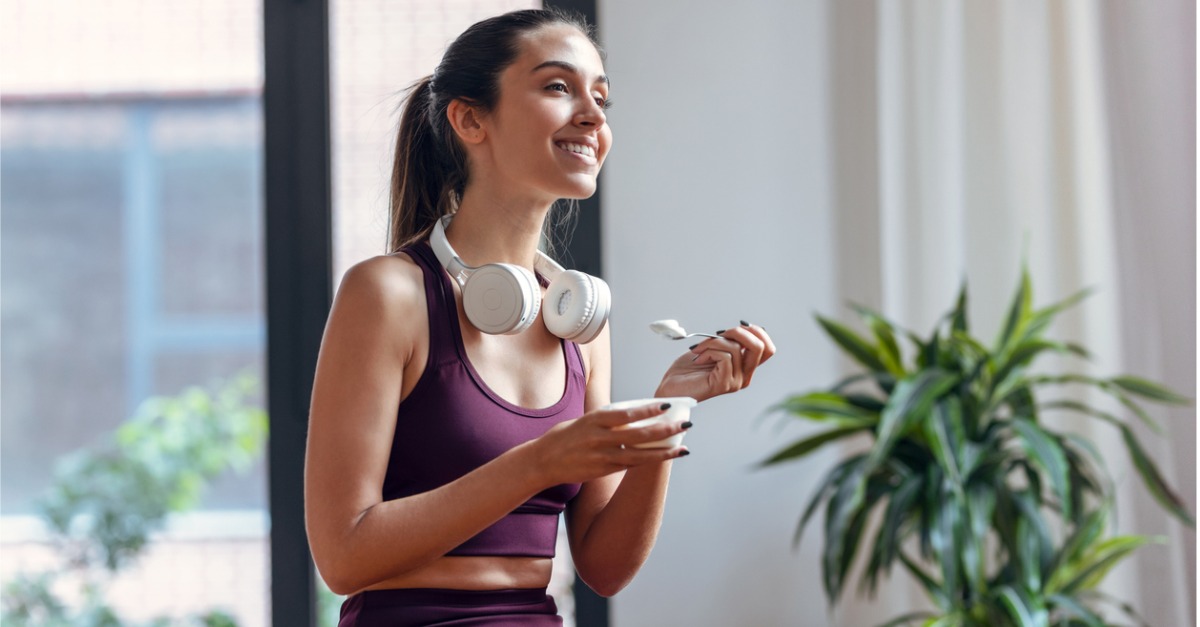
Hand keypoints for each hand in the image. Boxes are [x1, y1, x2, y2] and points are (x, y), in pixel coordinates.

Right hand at [527, 402, 691, 485]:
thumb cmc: (564, 437)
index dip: (648, 410)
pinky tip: (663, 457)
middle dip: (664, 430)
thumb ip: (606, 420)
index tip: (667, 405)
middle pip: (638, 435)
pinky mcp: (602, 471)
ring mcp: (601, 457)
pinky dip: (648, 461)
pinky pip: (630, 466)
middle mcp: (599, 438)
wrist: (542, 462)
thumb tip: (634, 415)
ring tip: (683, 448)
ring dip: (663, 452)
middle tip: (686, 425)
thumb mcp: (583, 421)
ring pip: (639, 455)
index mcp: (594, 420)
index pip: (626, 413)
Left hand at [656, 321, 775, 401]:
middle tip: (718, 334)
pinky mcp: (724, 384)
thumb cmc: (688, 369)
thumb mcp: (713, 348)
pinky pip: (724, 356)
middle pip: (760, 347)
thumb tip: (741, 327)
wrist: (670, 388)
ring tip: (699, 349)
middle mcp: (745, 377)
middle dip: (738, 332)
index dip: (757, 332)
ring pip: (735, 348)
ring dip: (712, 342)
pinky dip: (708, 350)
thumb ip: (729, 341)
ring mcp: (736, 382)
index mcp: (745, 368)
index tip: (738, 325)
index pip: (768, 348)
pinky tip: (698, 358)